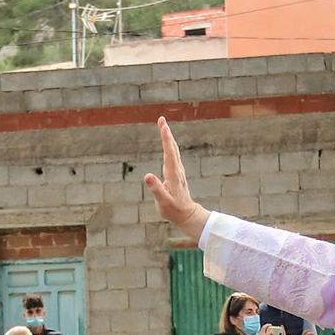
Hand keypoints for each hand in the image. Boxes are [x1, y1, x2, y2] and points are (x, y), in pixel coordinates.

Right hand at [144, 116, 210, 240]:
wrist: (187, 215)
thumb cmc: (174, 210)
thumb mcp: (163, 202)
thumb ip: (156, 189)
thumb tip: (147, 176)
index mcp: (173, 174)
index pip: (169, 152)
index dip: (165, 138)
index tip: (163, 125)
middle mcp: (176, 170)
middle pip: (172, 148)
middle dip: (166, 133)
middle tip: (161, 119)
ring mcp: (177, 171)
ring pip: (173, 150)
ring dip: (168, 138)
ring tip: (163, 127)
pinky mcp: (176, 174)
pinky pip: (172, 156)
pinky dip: (169, 146)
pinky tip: (167, 144)